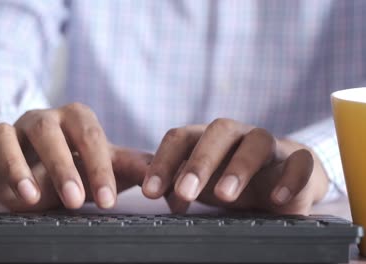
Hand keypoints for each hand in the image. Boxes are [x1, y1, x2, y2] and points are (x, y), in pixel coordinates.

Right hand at [0, 103, 152, 210]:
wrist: (50, 170)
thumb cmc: (83, 168)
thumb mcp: (109, 167)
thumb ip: (135, 166)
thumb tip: (166, 174)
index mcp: (73, 119)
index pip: (88, 135)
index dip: (98, 166)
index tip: (106, 201)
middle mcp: (39, 120)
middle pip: (45, 130)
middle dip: (61, 165)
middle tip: (76, 201)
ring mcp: (9, 135)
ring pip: (1, 133)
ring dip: (13, 165)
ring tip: (29, 198)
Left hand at [142, 118, 328, 213]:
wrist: (280, 180)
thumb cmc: (229, 179)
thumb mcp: (197, 183)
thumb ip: (173, 183)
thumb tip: (147, 186)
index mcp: (206, 137)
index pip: (180, 138)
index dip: (163, 162)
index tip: (150, 193)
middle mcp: (237, 135)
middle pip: (218, 132)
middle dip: (199, 162)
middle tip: (184, 192)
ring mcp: (269, 145)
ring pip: (257, 142)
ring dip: (239, 167)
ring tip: (224, 196)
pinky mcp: (298, 161)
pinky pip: (300, 162)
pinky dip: (290, 178)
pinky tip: (276, 199)